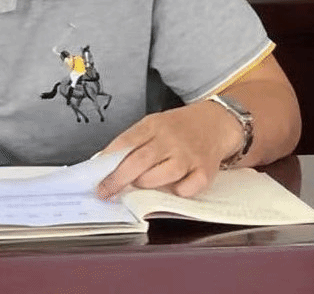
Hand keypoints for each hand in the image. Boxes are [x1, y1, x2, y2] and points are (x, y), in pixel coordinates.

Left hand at [96, 101, 241, 199]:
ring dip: (146, 184)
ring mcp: (188, 156)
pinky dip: (177, 192)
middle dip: (118, 179)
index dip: (108, 161)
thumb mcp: (153, 125)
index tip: (97, 178)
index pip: (126, 142)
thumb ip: (133, 142)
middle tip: (105, 192)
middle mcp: (170, 139)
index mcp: (153, 125)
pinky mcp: (205, 171)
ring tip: (142, 182)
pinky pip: (185, 190)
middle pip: (139, 161)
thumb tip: (105, 164)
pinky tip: (175, 184)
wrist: (216, 122)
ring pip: (160, 177)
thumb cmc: (178, 128)